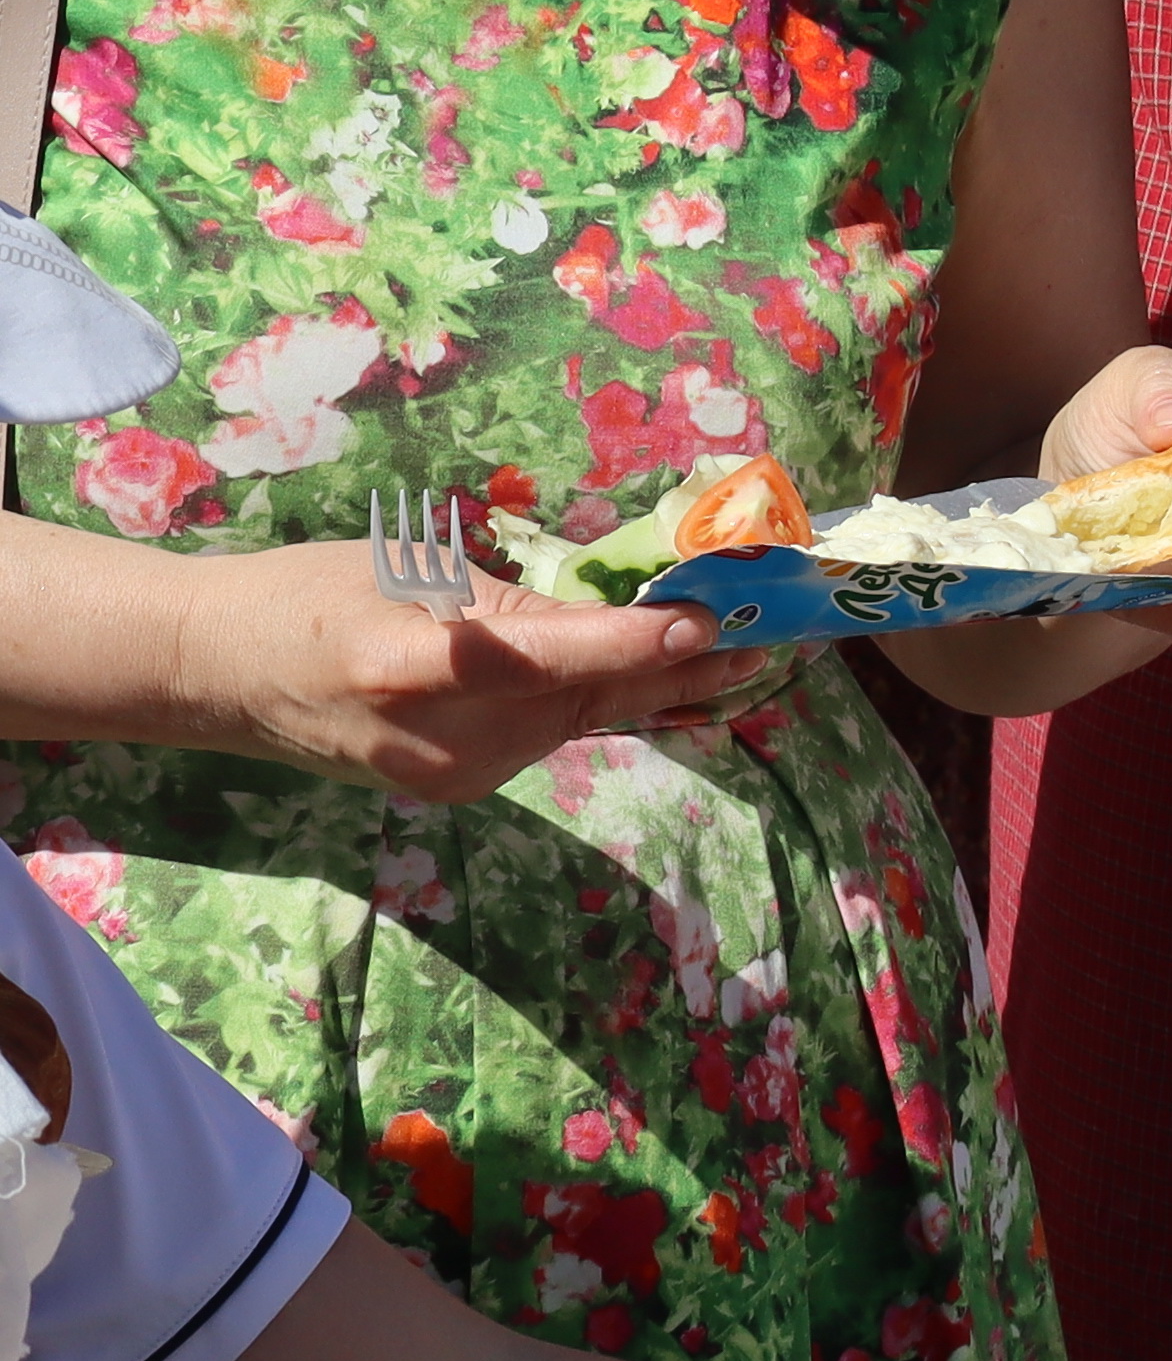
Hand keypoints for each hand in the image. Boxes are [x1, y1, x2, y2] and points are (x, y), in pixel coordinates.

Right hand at [173, 543, 733, 801]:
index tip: (705, 624)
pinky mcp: (451, 788)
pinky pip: (542, 736)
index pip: (543, 655)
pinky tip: (644, 677)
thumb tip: (614, 617)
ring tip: (726, 650)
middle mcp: (435, 736)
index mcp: (411, 666)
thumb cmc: (308, 595)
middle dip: (673, 667)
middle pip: (580, 697)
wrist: (216, 674)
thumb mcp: (407, 572)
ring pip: (572, 721)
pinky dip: (587, 702)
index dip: (630, 643)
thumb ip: (512, 602)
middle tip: (765, 636)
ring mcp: (445, 774)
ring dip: (642, 686)